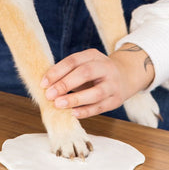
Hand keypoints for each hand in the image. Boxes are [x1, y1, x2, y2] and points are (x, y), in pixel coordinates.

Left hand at [40, 45, 154, 118]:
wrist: (125, 76)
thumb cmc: (96, 72)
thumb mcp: (85, 65)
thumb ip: (68, 73)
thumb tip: (46, 86)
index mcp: (93, 55)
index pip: (73, 61)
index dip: (57, 71)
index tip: (43, 83)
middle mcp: (105, 67)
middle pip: (85, 73)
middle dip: (65, 84)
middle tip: (49, 94)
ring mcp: (112, 84)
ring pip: (95, 92)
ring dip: (75, 99)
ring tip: (58, 104)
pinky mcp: (115, 100)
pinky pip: (100, 107)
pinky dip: (86, 111)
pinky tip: (73, 114)